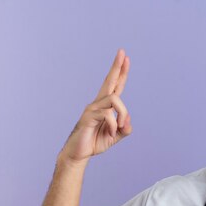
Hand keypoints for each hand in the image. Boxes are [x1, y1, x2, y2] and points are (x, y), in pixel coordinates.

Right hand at [60, 49, 131, 163]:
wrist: (79, 153)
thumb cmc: (95, 142)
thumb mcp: (115, 136)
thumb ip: (124, 128)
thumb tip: (127, 118)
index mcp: (105, 106)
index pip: (115, 86)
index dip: (121, 73)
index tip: (125, 58)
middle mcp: (98, 103)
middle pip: (109, 81)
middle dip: (117, 67)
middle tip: (122, 52)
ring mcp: (92, 108)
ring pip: (115, 99)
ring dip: (122, 114)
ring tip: (120, 127)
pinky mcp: (88, 116)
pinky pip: (108, 115)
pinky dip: (114, 125)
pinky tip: (110, 133)